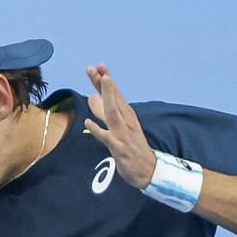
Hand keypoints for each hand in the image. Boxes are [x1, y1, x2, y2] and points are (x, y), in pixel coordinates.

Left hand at [84, 63, 156, 189]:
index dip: (106, 80)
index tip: (99, 66)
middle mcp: (126, 120)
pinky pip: (106, 137)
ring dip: (107, 97)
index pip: (115, 94)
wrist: (148, 170)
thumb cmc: (132, 147)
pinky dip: (97, 129)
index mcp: (127, 114)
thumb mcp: (119, 125)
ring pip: (113, 112)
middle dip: (104, 83)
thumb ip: (104, 111)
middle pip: (114, 98)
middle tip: (95, 68)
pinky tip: (87, 122)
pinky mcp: (119, 147)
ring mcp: (123, 133)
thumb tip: (92, 97)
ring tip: (101, 83)